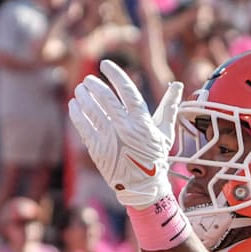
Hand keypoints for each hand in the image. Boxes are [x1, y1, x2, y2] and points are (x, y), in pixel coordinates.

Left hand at [68, 60, 182, 208]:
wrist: (142, 187)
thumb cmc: (155, 157)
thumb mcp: (165, 132)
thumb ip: (169, 107)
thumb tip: (177, 85)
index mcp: (143, 122)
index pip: (127, 90)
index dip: (115, 74)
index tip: (105, 64)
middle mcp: (126, 128)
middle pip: (106, 98)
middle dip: (94, 85)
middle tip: (88, 80)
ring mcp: (110, 139)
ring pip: (92, 110)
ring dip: (83, 96)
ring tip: (79, 89)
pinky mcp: (97, 149)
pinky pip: (83, 126)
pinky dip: (77, 113)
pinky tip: (74, 104)